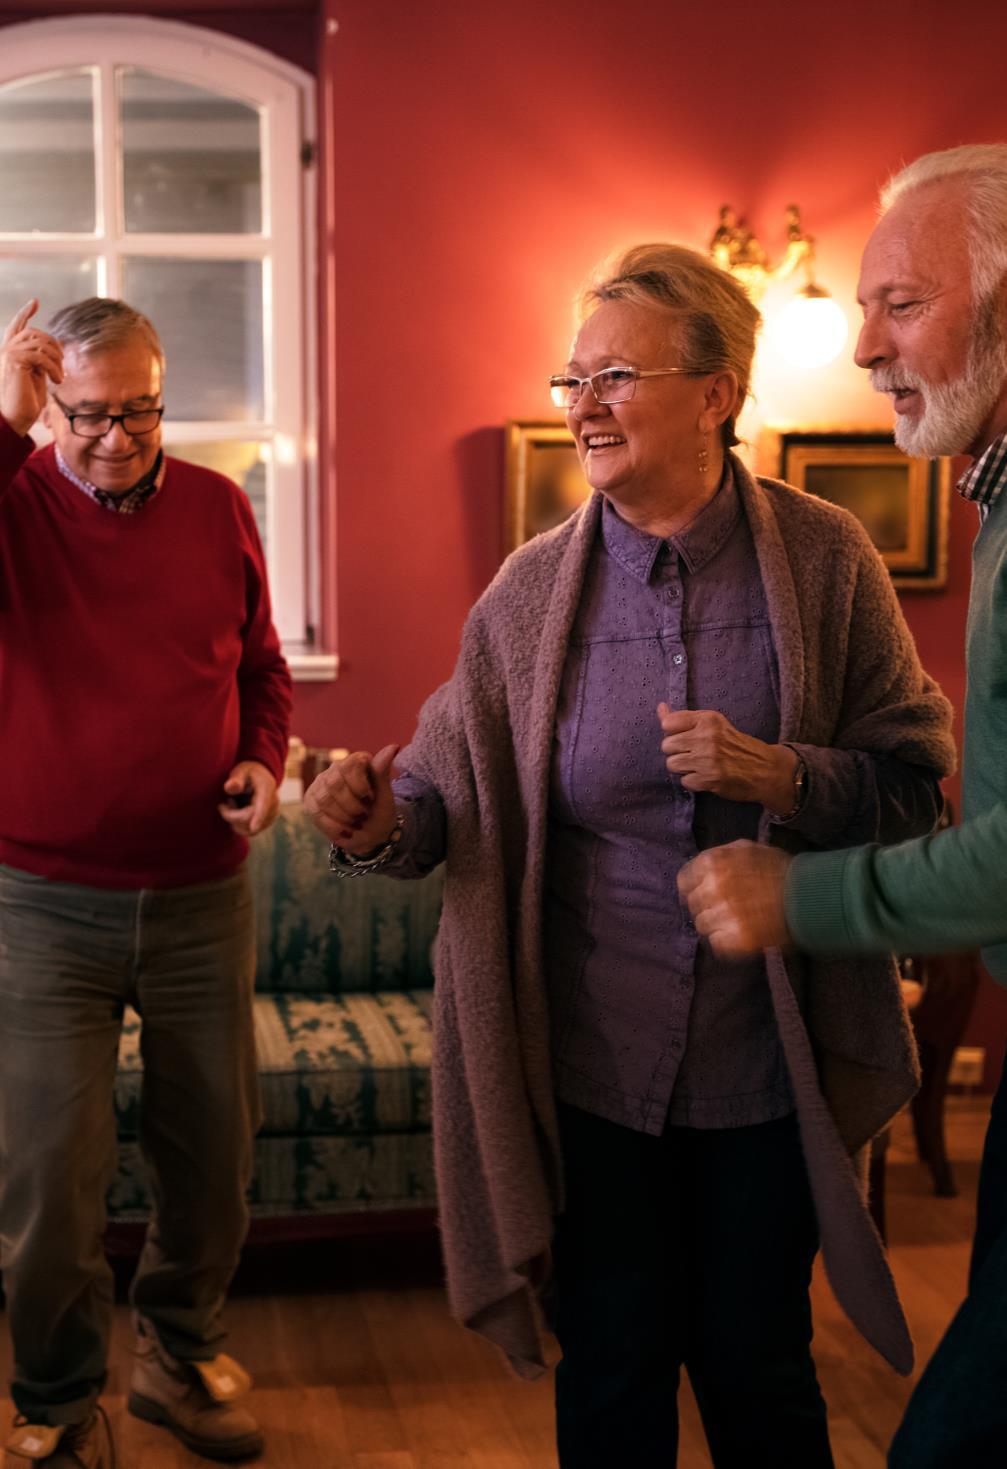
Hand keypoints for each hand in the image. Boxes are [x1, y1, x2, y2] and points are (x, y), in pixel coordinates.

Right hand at [0, 300, 62, 436]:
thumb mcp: (36, 377)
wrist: (15, 418)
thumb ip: (39, 361)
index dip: (25, 312)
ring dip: (55, 359)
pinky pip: (41, 355)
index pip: (17, 326)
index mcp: (10, 352)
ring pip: (39, 342)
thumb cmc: (26, 402)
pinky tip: (57, 381)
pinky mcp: (14, 361)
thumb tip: (52, 351)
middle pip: (34, 332)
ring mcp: (8, 354)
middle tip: (62, 363)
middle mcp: (6, 350)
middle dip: (53, 345)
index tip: (35, 301)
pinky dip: (54, 368)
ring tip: (60, 377)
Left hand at [218, 760, 279, 836]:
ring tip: (232, 805)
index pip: (263, 804)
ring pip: (250, 829)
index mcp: (267, 788)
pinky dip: (240, 825)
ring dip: (235, 821)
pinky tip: (237, 812)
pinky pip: (251, 832)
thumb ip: (235, 779)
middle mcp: (273, 803)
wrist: (259, 777)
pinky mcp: (268, 822)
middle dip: (231, 815)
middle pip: (250, 818)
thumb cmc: (246, 773)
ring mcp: (272, 814)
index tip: (253, 828)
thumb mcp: (240, 771)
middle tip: (223, 803)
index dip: (259, 817)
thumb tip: (230, 788)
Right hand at [303, 743, 398, 852]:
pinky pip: (317, 813)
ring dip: (344, 818)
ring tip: (356, 823)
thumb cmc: (379, 811)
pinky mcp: (310, 801)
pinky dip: (335, 827)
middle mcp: (335, 769)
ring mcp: (320, 784)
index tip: (369, 798)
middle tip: (364, 814)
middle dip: (352, 806)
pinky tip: (346, 829)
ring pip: (324, 800)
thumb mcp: (385, 795)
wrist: (370, 835)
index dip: (359, 785)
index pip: (350, 765)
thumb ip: (382, 771)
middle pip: (334, 784)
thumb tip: (393, 746)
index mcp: (356, 761)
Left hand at [658, 703, 796, 809]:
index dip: (673, 733)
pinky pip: (684, 781)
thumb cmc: (736, 745)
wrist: (765, 769)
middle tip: (694, 754)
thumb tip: (660, 708)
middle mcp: (707, 737)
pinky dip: (693, 782)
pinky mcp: (710, 779)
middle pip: (667, 745)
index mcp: (708, 719)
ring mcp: (708, 759)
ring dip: (683, 768)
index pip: (668, 723)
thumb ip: (684, 719)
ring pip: (671, 764)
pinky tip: (706, 777)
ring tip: (699, 766)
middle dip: (677, 752)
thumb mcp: (713, 725)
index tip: (686, 738)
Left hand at [677, 840, 793, 957]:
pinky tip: (742, 932)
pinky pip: (717, 943)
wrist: (810, 895)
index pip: (684, 881)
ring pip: (703, 926)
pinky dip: (727, 941)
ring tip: (736, 921)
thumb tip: (698, 870)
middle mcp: (714, 888)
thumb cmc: (778, 869)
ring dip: (717, 924)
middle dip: (707, 906)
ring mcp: (725, 914)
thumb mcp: (748, 848)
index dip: (693, 889)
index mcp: (712, 863)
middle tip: (726, 908)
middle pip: (694, 905)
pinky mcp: (738, 938)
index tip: (703, 894)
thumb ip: (720, 857)